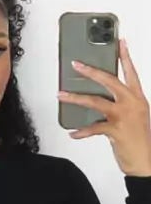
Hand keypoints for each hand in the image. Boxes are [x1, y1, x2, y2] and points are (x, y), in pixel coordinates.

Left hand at [57, 39, 150, 176]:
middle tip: (76, 64)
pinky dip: (81, 131)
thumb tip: (101, 96)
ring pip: (95, 101)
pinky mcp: (115, 130)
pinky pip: (93, 128)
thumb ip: (121, 104)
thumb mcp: (135, 116)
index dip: (125, 56)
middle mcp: (132, 103)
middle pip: (110, 81)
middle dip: (91, 71)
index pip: (132, 72)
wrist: (146, 161)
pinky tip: (73, 133)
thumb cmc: (139, 139)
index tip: (119, 42)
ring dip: (76, 98)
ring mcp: (124, 116)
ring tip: (61, 95)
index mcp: (138, 98)